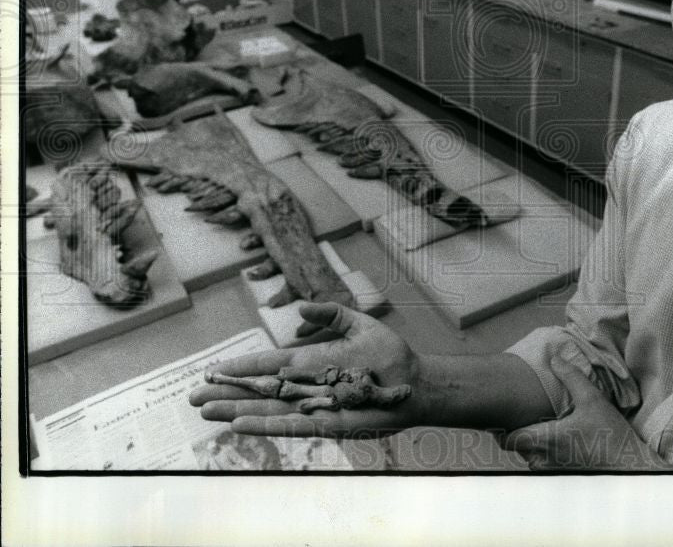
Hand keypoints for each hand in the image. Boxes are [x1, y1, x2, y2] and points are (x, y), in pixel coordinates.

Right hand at [189, 302, 421, 438]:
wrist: (414, 380)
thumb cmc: (388, 354)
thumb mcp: (358, 324)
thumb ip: (330, 315)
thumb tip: (301, 309)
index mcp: (309, 361)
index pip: (267, 365)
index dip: (240, 367)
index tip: (212, 370)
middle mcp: (306, 385)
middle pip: (258, 390)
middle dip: (227, 393)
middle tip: (194, 398)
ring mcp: (314, 405)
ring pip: (267, 410)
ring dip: (237, 411)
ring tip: (207, 413)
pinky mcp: (327, 422)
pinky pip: (291, 426)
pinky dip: (266, 425)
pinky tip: (241, 424)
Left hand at [503, 357, 666, 470]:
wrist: (629, 466)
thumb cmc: (611, 435)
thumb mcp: (592, 399)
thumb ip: (571, 377)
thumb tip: (555, 359)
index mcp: (547, 440)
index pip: (508, 440)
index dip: (502, 427)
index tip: (507, 413)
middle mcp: (545, 460)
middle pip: (516, 448)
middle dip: (517, 431)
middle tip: (522, 413)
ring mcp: (553, 471)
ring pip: (528, 456)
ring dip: (530, 443)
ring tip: (539, 423)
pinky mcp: (562, 476)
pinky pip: (542, 464)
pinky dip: (542, 452)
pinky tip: (555, 437)